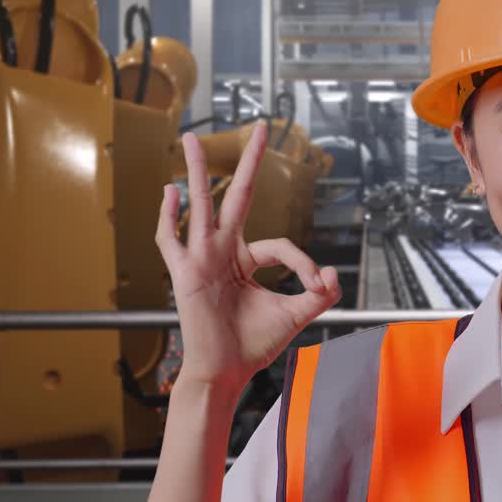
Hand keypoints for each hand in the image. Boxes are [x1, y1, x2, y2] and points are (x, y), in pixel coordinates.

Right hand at [155, 123, 341, 392]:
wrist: (227, 373)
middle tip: (259, 128)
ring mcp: (202, 259)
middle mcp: (223, 252)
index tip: (318, 284)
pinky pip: (170, 240)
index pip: (281, 245)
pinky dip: (168, 217)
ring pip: (201, 206)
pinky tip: (170, 193)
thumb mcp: (296, 315)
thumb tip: (333, 273)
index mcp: (247, 260)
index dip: (304, 263)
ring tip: (191, 139)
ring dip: (195, 172)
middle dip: (248, 164)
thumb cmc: (253, 344)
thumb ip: (319, 294)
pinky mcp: (185, 274)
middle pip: (236, 198)